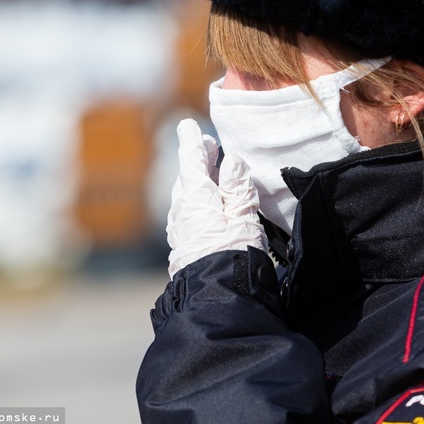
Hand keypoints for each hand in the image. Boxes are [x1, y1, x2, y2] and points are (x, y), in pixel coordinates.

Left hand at [167, 119, 267, 278]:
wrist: (218, 296)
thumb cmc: (235, 252)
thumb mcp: (243, 214)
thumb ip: (237, 185)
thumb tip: (231, 161)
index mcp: (194, 195)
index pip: (190, 159)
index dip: (192, 141)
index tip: (187, 126)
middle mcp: (181, 209)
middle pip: (188, 176)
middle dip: (198, 159)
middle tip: (209, 146)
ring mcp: (180, 229)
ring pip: (186, 196)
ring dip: (198, 181)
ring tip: (211, 174)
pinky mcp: (183, 246)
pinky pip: (187, 214)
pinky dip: (196, 202)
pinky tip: (206, 207)